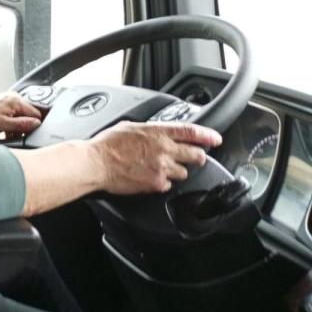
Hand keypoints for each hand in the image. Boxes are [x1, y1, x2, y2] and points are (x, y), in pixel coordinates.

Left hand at [0, 92, 42, 135]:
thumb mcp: (4, 125)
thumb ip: (22, 124)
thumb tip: (36, 124)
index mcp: (16, 101)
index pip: (35, 114)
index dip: (32, 126)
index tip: (24, 133)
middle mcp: (14, 97)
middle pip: (28, 114)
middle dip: (22, 126)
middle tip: (13, 134)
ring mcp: (8, 98)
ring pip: (20, 114)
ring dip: (15, 125)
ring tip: (5, 132)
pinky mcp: (3, 102)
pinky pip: (12, 112)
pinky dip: (10, 121)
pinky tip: (2, 128)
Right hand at [90, 121, 222, 193]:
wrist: (95, 163)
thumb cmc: (107, 144)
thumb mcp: (130, 127)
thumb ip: (149, 130)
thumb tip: (158, 132)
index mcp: (157, 132)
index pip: (191, 132)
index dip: (208, 136)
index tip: (216, 139)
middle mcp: (164, 149)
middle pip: (196, 155)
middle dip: (198, 157)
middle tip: (194, 158)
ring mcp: (161, 168)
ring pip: (184, 172)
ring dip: (177, 170)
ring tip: (162, 168)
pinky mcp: (156, 184)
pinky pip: (169, 185)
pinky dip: (163, 182)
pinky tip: (150, 177)